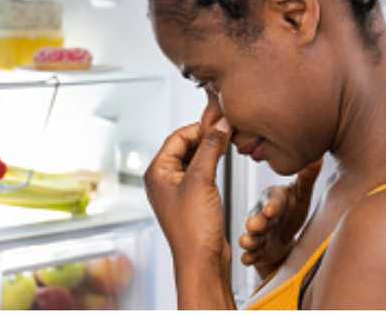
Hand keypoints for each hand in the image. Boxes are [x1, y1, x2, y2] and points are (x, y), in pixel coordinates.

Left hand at [145, 96, 235, 308]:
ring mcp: (178, 191)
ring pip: (194, 159)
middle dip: (206, 138)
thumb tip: (219, 127)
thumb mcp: (202, 180)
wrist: (202, 262)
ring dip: (210, 150)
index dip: (199, 127)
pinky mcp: (192, 200)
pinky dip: (213, 165)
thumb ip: (210, 149)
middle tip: (227, 131)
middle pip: (185, 146)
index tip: (220, 122)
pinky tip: (224, 163)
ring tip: (228, 144)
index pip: (177, 136)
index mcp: (157, 172)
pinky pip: (201, 173)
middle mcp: (164, 180)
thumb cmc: (193, 230)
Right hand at [238, 156, 322, 279]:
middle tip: (254, 226)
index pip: (272, 200)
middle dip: (256, 222)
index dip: (272, 205)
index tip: (272, 211)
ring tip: (247, 243)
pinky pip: (250, 254)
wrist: (283, 236)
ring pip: (251, 236)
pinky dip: (249, 257)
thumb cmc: (291, 210)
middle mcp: (260, 215)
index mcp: (272, 200)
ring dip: (249, 240)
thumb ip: (306, 178)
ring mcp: (257, 234)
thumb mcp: (300, 195)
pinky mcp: (256, 251)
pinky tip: (248, 260)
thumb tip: (318, 157)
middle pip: (257, 218)